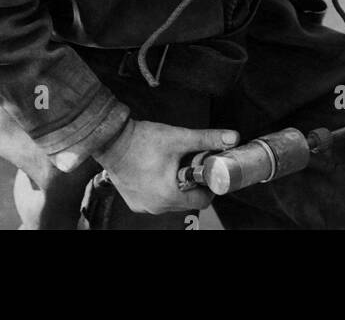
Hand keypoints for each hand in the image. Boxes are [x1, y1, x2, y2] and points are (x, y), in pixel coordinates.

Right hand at [94, 119, 238, 214]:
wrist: (111, 141)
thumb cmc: (142, 141)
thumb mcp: (179, 138)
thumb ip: (208, 139)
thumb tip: (232, 138)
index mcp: (169, 196)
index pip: (202, 201)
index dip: (210, 186)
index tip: (209, 171)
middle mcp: (156, 207)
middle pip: (187, 201)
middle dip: (193, 184)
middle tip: (193, 164)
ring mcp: (143, 206)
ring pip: (171, 200)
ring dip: (177, 186)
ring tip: (175, 164)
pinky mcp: (134, 201)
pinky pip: (156, 199)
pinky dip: (162, 187)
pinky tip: (160, 170)